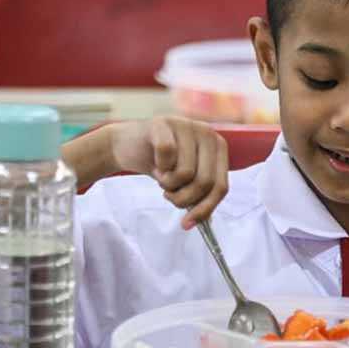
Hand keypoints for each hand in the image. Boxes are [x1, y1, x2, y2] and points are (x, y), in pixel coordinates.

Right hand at [110, 117, 228, 228]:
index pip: (221, 186)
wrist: (127, 145)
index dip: (205, 208)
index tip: (186, 224)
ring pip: (186, 173)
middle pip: (205, 182)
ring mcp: (186, 125)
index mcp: (218, 147)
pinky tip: (155, 164)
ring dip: (169, 184)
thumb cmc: (161, 165)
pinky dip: (158, 168)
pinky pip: (167, 156)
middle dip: (183, 199)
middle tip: (169, 195)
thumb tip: (203, 220)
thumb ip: (199, 196)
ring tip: (162, 176)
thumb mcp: (185, 182)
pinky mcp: (163, 124)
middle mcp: (207, 133)